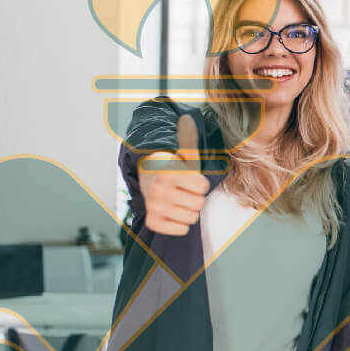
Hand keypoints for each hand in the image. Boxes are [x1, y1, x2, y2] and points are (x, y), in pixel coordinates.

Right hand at [139, 114, 209, 235]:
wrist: (147, 181)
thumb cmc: (172, 169)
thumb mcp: (182, 155)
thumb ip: (188, 141)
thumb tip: (187, 120)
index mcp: (169, 172)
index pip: (202, 187)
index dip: (200, 184)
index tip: (191, 180)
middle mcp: (160, 190)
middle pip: (199, 204)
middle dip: (196, 198)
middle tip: (185, 192)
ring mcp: (154, 207)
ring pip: (191, 218)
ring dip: (189, 211)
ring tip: (180, 201)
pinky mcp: (153, 221)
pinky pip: (180, 230)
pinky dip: (180, 224)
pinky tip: (174, 213)